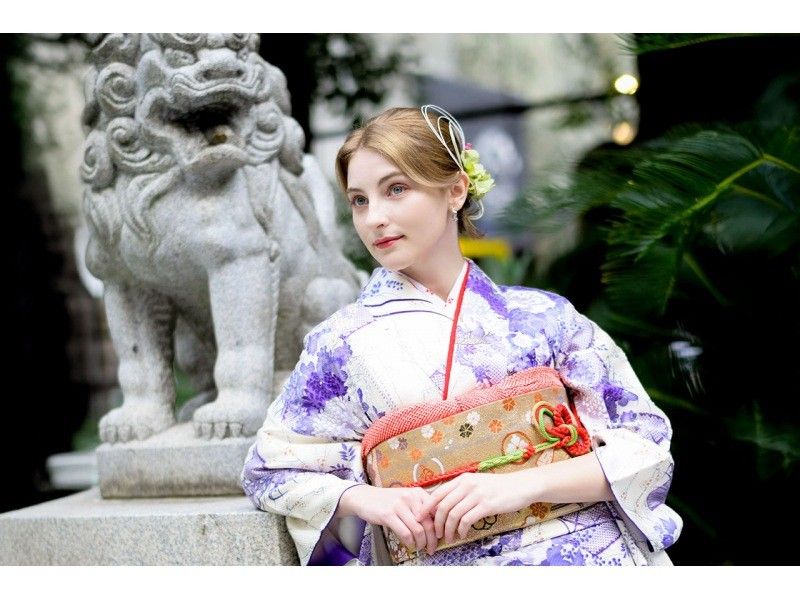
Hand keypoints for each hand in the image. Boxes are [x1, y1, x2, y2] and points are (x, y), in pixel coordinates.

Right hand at [339, 485, 437, 554]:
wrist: (365, 497)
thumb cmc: (388, 501)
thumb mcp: (407, 499)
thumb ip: (420, 509)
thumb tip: (436, 526)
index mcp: (418, 493)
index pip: (436, 512)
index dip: (439, 527)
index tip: (439, 537)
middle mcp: (410, 497)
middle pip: (428, 523)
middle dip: (432, 540)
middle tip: (431, 548)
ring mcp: (399, 506)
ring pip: (418, 530)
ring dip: (421, 543)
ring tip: (419, 547)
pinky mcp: (388, 515)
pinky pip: (405, 533)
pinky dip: (409, 543)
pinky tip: (409, 545)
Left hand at [421, 472, 535, 544]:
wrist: (521, 486)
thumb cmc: (498, 487)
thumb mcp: (477, 483)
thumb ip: (461, 491)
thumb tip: (443, 505)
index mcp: (462, 478)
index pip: (437, 493)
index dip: (426, 507)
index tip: (420, 518)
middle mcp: (467, 484)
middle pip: (442, 506)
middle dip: (436, 523)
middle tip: (436, 534)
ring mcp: (477, 494)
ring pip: (453, 514)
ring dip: (448, 529)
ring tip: (449, 537)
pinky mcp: (487, 505)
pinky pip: (467, 520)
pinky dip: (461, 529)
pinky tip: (462, 534)